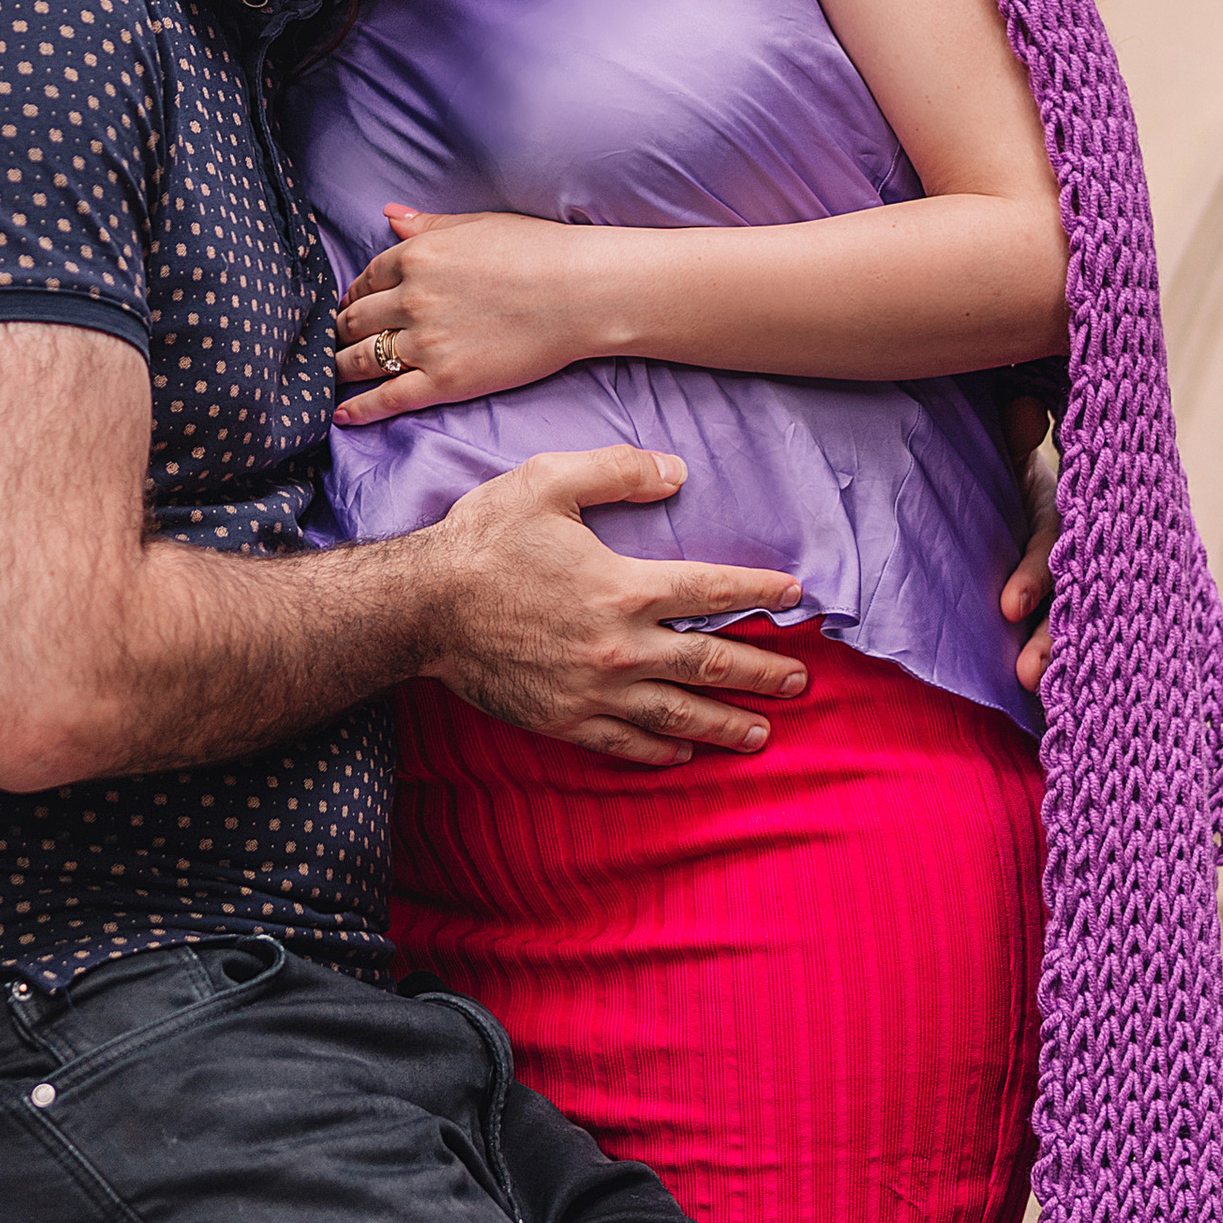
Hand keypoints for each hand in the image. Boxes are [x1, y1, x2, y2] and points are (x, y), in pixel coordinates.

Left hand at [334, 203, 608, 421]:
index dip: (355, 295)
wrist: (582, 292)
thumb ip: (427, 225)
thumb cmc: (538, 250)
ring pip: (361, 360)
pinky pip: (388, 398)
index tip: (352, 307)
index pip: (366, 279)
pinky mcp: (445, 381)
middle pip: (355, 321)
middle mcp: (411, 298)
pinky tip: (341, 415)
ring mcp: (425, 342)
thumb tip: (388, 214)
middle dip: (339, 332)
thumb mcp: (476, 224)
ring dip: (338, 369)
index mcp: (416, 255)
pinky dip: (359, 408)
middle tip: (333, 343)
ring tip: (329, 377)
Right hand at [424, 447, 808, 767]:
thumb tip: (676, 470)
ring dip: (725, 724)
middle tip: (800, 681)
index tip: (794, 596)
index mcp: (624, 587)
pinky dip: (660, 750)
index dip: (759, 593)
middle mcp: (619, 646)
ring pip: (677, 714)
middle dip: (761, 672)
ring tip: (762, 733)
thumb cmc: (484, 539)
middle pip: (710, 664)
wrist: (421, 608)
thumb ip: (618, 470)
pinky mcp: (562, 719)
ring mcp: (593, 691)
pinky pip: (624, 743)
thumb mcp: (548, 480)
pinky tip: (683, 753)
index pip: (711, 592)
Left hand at [997, 393, 1059, 695]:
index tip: (1006, 609)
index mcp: (1066, 512)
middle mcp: (1083, 549)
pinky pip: (1083, 645)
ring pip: (1084, 623)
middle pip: (1079, 595)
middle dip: (1053, 636)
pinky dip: (1074, 672)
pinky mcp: (1081, 615)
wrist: (1000, 486)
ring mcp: (1084, 583)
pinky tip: (1061, 712)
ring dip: (1058, 656)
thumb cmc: (1000, 467)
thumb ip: (1010, 438)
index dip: (1035, 577)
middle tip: (1026, 673)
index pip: (1056, 546)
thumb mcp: (1003, 452)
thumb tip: (1025, 409)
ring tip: (1030, 687)